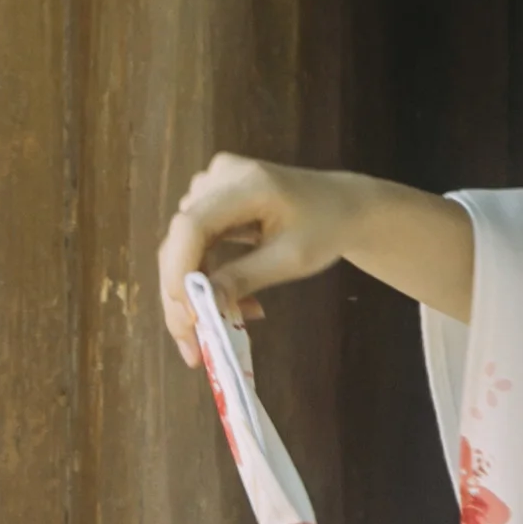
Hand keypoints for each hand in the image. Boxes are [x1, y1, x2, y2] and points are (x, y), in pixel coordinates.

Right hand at [157, 154, 361, 359]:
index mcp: (246, 183)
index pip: (192, 225)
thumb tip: (203, 306)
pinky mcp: (212, 199)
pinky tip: (227, 302)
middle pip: (180, 239)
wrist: (343, 204)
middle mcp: (220, 176)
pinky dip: (203, 277)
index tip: (188, 317)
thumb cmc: (325, 228)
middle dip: (181, 296)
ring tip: (220, 325)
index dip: (180, 272)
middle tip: (192, 347)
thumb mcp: (290, 259)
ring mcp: (213, 184)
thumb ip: (243, 278)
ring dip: (192, 291)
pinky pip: (194, 243)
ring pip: (181, 246)